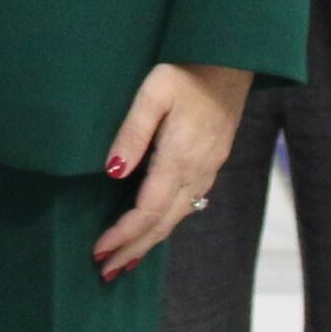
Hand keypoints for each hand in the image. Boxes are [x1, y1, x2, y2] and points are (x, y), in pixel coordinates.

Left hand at [95, 62, 251, 283]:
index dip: (123, 235)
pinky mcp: (211, 164)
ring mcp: (207, 170)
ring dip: (149, 242)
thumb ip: (132, 132)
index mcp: (179, 158)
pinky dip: (165, 225)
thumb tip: (113, 172)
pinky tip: (153, 230)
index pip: (148, 211)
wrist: (231, 60)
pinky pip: (187, 205)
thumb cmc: (186, 71)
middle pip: (163, 224)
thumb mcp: (153, 93)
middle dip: (133, 249)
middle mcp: (197, 172)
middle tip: (105, 271)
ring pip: (176, 218)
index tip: (99, 251)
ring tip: (124, 261)